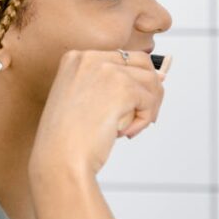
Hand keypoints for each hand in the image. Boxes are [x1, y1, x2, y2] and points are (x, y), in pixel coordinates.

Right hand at [30, 49, 168, 176]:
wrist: (59, 159)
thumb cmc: (68, 139)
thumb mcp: (85, 101)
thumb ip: (113, 86)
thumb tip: (159, 76)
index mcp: (76, 59)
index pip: (122, 58)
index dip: (133, 82)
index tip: (130, 105)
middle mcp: (91, 58)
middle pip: (142, 64)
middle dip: (149, 91)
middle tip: (143, 116)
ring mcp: (107, 71)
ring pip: (151, 82)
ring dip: (148, 108)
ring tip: (130, 128)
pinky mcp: (123, 88)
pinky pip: (150, 100)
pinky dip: (144, 120)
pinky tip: (125, 133)